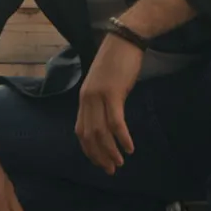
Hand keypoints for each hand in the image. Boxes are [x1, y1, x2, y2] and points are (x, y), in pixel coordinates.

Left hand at [76, 34, 144, 173]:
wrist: (124, 40)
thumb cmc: (118, 61)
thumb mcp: (105, 84)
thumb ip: (103, 101)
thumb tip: (109, 120)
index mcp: (84, 98)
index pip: (80, 131)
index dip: (89, 150)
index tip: (99, 162)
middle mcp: (87, 99)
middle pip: (89, 135)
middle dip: (99, 155)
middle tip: (110, 169)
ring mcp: (98, 96)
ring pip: (101, 132)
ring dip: (110, 151)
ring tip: (119, 163)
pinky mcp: (112, 93)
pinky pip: (115, 122)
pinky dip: (122, 137)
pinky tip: (129, 148)